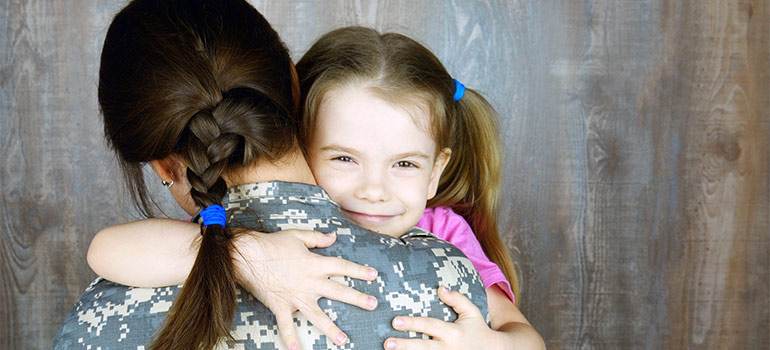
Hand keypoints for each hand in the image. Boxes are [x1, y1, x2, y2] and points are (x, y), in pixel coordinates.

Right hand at [232, 230, 378, 349]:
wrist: (248, 256)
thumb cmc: (272, 244)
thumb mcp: (297, 236)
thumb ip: (317, 238)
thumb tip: (333, 236)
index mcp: (315, 264)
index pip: (343, 267)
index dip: (359, 271)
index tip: (374, 275)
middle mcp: (310, 282)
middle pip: (339, 291)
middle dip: (357, 298)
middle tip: (373, 305)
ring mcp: (296, 297)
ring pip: (317, 315)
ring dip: (331, 329)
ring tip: (344, 340)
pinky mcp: (281, 306)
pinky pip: (286, 325)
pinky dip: (290, 338)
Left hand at [384, 286, 502, 349]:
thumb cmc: (478, 330)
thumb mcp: (471, 312)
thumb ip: (456, 299)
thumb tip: (440, 287)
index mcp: (453, 332)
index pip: (430, 326)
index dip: (413, 323)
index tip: (395, 321)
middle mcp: (449, 348)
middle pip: (423, 347)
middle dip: (405, 345)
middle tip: (387, 343)